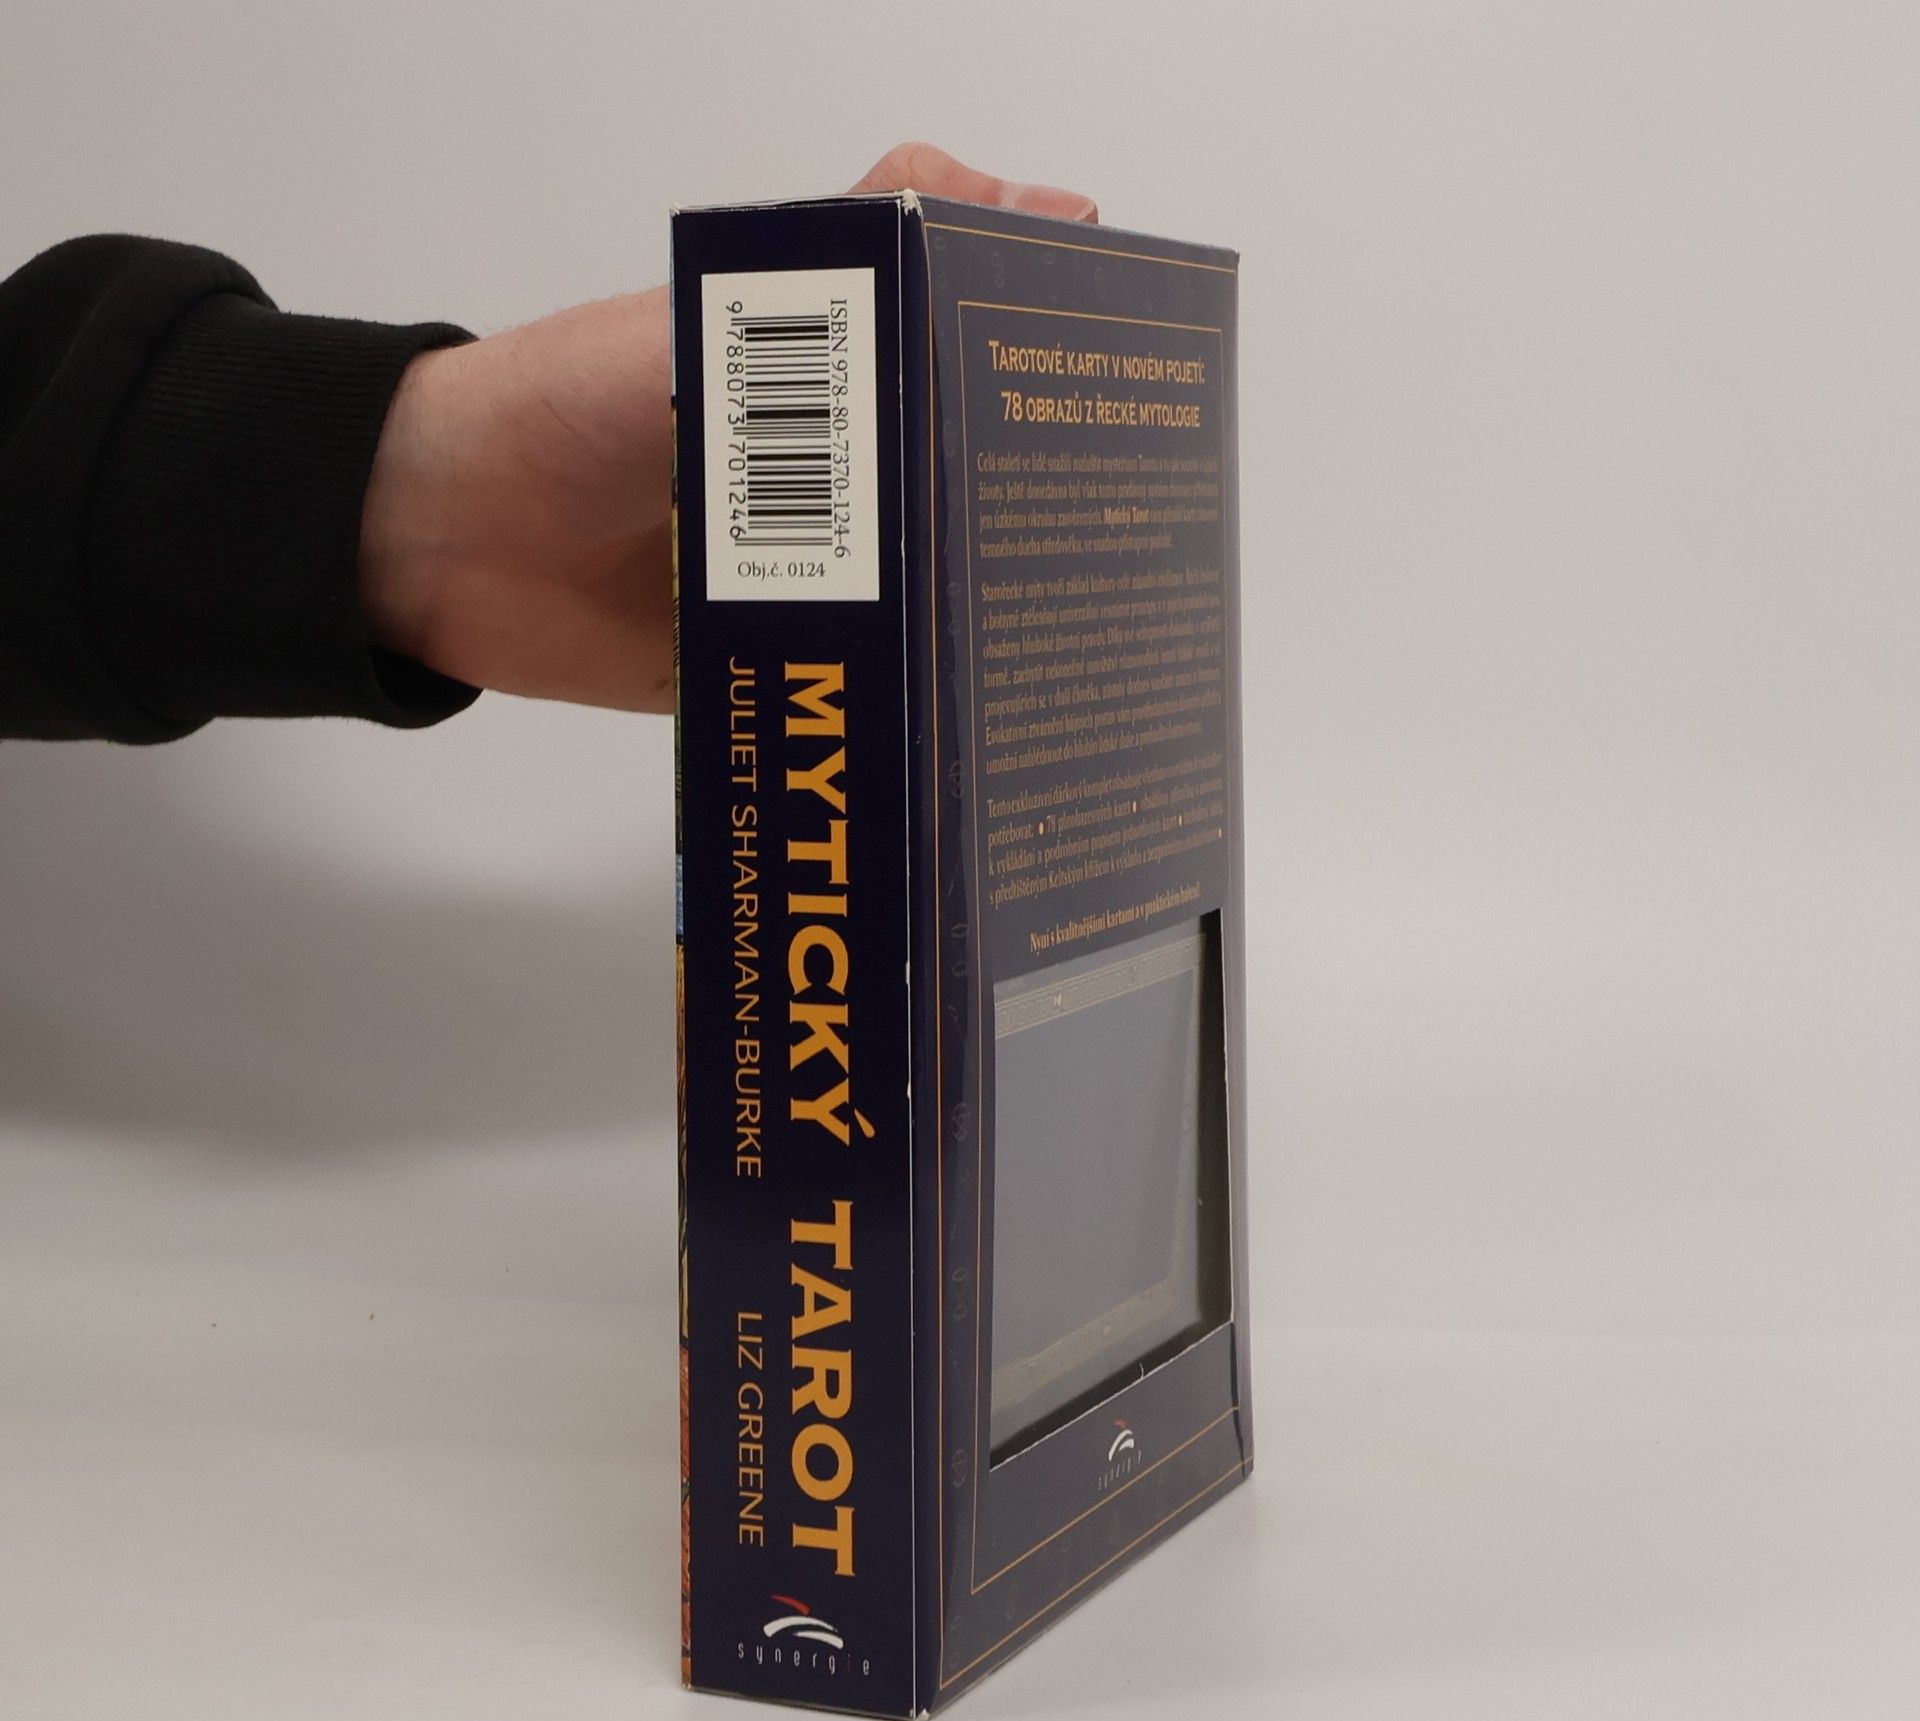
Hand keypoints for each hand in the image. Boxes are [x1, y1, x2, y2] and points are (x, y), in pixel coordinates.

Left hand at [360, 144, 1098, 712]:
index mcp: (844, 391)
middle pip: (963, 518)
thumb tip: (1028, 201)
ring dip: (978, 642)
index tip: (1142, 438)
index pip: (980, 391)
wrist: (434, 538)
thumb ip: (856, 263)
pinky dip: (896, 721)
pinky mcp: (770, 668)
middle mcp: (838, 489)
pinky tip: (970, 745)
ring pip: (922, 615)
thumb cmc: (569, 407)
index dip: (1051, 412)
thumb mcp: (721, 313)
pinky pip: (847, 696)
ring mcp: (806, 586)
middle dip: (1031, 548)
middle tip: (1129, 581)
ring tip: (1073, 677)